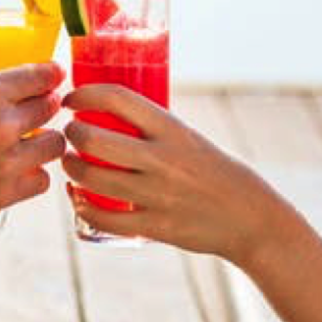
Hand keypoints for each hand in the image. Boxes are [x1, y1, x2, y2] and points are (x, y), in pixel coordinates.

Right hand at [0, 58, 66, 230]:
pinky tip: (21, 170)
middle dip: (48, 104)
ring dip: (46, 140)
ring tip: (34, 141)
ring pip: (54, 144)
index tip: (54, 76)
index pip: (40, 76)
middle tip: (40, 108)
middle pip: (50, 107)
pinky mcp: (4, 193)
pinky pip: (41, 180)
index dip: (52, 74)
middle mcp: (0, 122)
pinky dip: (34, 174)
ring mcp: (6, 160)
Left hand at [61, 84, 292, 265]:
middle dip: (71, 134)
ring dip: (71, 168)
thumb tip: (111, 112)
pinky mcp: (156, 226)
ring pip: (92, 179)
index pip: (117, 98)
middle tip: (69, 135)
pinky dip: (83, 207)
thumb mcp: (189, 139)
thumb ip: (153, 129)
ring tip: (70, 163)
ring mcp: (158, 194)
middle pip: (94, 139)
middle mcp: (163, 159)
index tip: (72, 100)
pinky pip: (104, 218)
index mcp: (172, 129)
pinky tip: (79, 198)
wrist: (251, 218)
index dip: (85, 94)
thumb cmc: (215, 173)